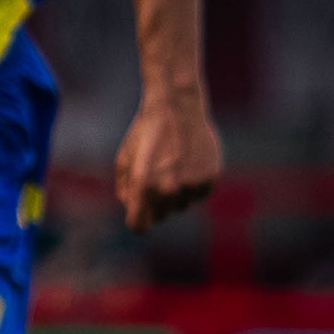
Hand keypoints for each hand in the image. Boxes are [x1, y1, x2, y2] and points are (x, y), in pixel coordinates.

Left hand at [114, 89, 222, 232]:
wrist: (177, 107)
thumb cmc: (146, 132)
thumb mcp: (125, 158)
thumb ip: (125, 189)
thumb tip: (132, 207)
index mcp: (143, 187)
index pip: (138, 226)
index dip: (136, 219)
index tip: (137, 210)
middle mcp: (168, 190)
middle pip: (159, 216)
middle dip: (154, 204)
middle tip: (154, 178)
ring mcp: (191, 186)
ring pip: (180, 206)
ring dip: (175, 194)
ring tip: (172, 165)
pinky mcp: (209, 179)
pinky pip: (198, 195)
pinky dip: (193, 185)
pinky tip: (188, 162)